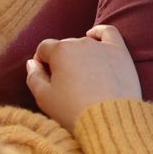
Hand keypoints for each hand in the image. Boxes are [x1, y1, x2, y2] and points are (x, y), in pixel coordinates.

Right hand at [25, 25, 141, 130]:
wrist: (110, 121)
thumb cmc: (74, 111)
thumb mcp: (44, 98)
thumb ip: (33, 77)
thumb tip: (32, 63)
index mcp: (60, 51)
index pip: (44, 49)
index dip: (41, 62)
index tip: (45, 78)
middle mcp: (80, 43)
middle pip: (64, 47)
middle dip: (61, 61)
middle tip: (65, 85)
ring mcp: (102, 46)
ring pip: (84, 43)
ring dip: (79, 55)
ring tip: (81, 76)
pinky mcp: (120, 52)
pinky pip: (109, 33)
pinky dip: (99, 32)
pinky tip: (93, 35)